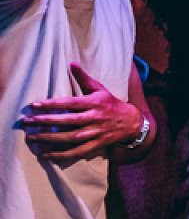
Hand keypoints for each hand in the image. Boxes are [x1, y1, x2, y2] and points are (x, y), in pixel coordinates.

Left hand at [24, 65, 144, 161]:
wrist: (131, 122)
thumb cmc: (110, 103)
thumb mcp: (100, 89)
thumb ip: (84, 78)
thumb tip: (72, 64)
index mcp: (94, 103)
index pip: (70, 103)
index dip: (52, 104)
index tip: (34, 104)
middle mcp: (95, 118)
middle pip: (68, 121)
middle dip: (46, 121)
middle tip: (27, 121)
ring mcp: (96, 133)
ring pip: (70, 138)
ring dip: (50, 139)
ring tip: (32, 138)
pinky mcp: (96, 144)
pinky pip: (77, 151)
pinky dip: (61, 155)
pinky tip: (46, 154)